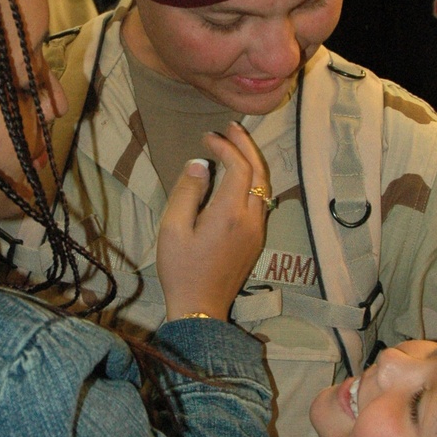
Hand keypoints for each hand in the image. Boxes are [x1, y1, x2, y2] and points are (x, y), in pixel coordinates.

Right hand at [156, 122, 271, 321]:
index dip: (225, 146)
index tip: (207, 137)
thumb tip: (200, 164)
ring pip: (264, 185)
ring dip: (252, 161)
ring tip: (236, 145)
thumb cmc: (181, 270)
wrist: (201, 308)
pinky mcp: (256, 239)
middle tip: (230, 128)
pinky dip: (253, 179)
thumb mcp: (173, 228)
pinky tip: (239, 175)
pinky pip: (261, 200)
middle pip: (258, 171)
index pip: (238, 166)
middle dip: (245, 145)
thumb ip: (187, 192)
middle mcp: (251, 219)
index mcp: (230, 213)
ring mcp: (257, 230)